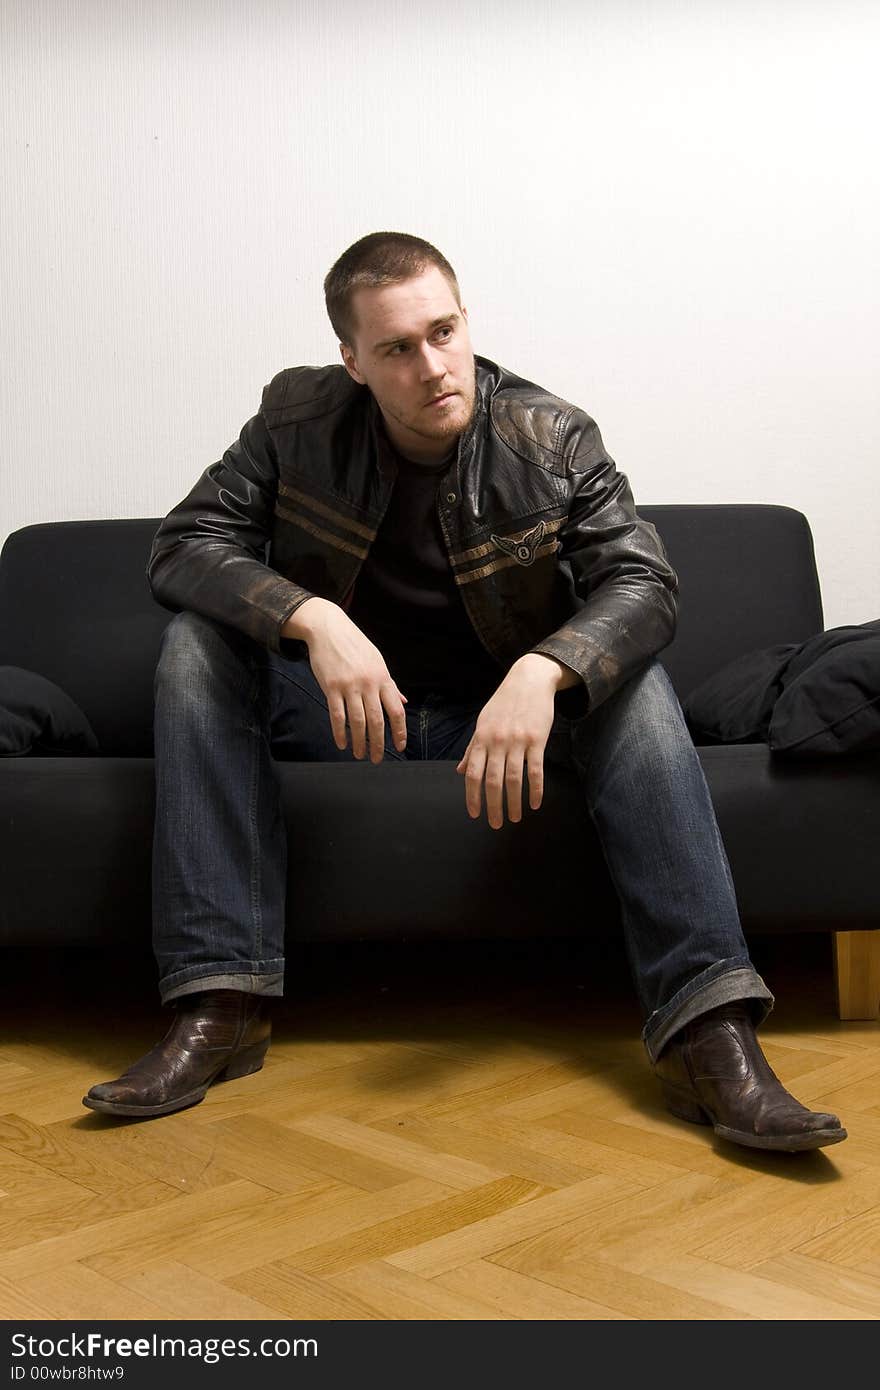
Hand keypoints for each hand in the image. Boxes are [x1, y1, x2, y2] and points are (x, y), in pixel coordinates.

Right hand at [282, 598, 405, 761]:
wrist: (329, 628)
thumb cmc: (355, 647)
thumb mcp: (378, 662)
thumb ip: (390, 685)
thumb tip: (403, 703)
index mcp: (383, 678)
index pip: (396, 710)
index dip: (399, 732)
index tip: (399, 747)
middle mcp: (369, 683)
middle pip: (377, 721)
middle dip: (378, 744)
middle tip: (376, 759)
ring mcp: (350, 685)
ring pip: (357, 721)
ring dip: (359, 742)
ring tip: (359, 754)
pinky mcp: (331, 687)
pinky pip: (337, 715)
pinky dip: (340, 732)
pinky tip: (342, 743)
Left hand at [456, 654, 574, 828]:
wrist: (529, 680)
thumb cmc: (504, 703)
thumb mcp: (483, 723)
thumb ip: (473, 749)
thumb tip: (461, 772)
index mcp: (482, 738)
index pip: (473, 774)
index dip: (473, 796)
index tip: (475, 814)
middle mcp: (497, 741)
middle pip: (493, 781)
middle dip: (493, 806)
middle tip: (495, 824)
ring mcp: (518, 741)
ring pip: (514, 779)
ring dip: (514, 802)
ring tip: (515, 818)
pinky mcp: (537, 740)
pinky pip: (536, 770)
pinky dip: (535, 790)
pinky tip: (534, 804)